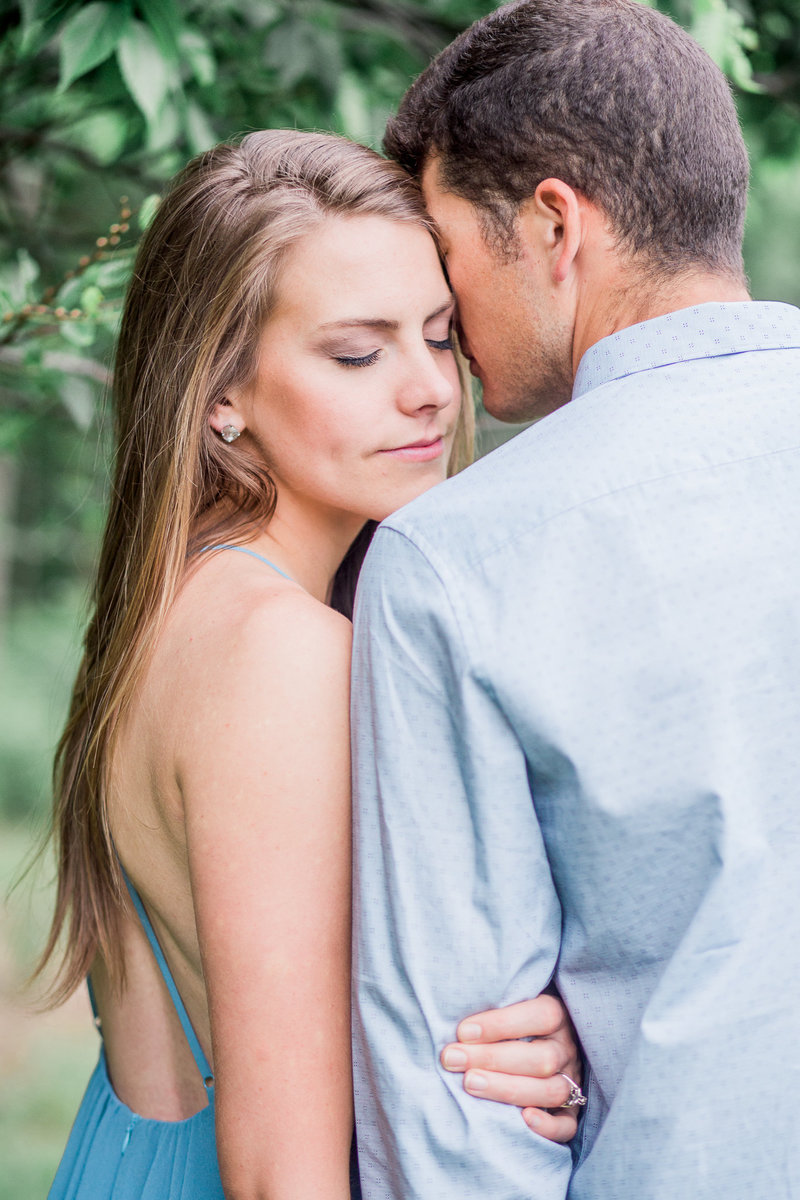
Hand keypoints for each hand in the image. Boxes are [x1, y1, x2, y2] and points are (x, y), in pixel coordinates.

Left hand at [440, 993, 582, 1143]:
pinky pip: (567, 1125)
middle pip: (542, 1058)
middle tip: (454, 1059)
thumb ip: (491, 1005)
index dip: (501, 1024)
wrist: (539, 1039)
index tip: (463, 1032)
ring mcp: (572, 1080)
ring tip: (470, 1084)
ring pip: (552, 1090)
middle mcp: (566, 1049)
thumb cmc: (512, 1020)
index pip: (540, 1016)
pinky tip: (523, 1120)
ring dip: (508, 1089)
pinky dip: (548, 1126)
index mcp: (557, 1015)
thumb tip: (452, 1018)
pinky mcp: (571, 1111)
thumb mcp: (510, 1002)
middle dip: (493, 1059)